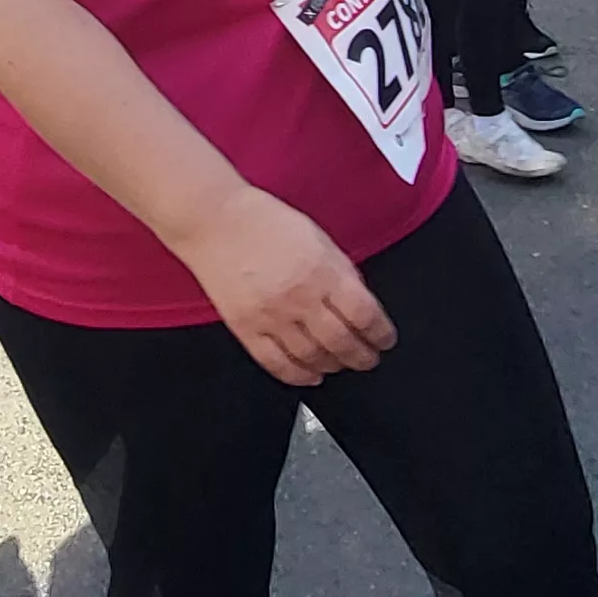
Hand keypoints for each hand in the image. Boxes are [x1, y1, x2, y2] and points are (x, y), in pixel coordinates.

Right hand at [168, 186, 392, 385]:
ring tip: (339, 364)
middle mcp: (299, 296)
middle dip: (362, 357)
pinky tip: (310, 375)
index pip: (364, 315)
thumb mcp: (318, 237)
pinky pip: (277, 363)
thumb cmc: (263, 221)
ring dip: (333, 366)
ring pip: (313, 358)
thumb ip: (341, 271)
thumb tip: (360, 303)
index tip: (384, 340)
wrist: (213, 220)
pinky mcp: (246, 328)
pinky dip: (299, 376)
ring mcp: (271, 316)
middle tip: (368, 359)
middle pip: (342, 342)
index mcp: (322, 270)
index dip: (381, 334)